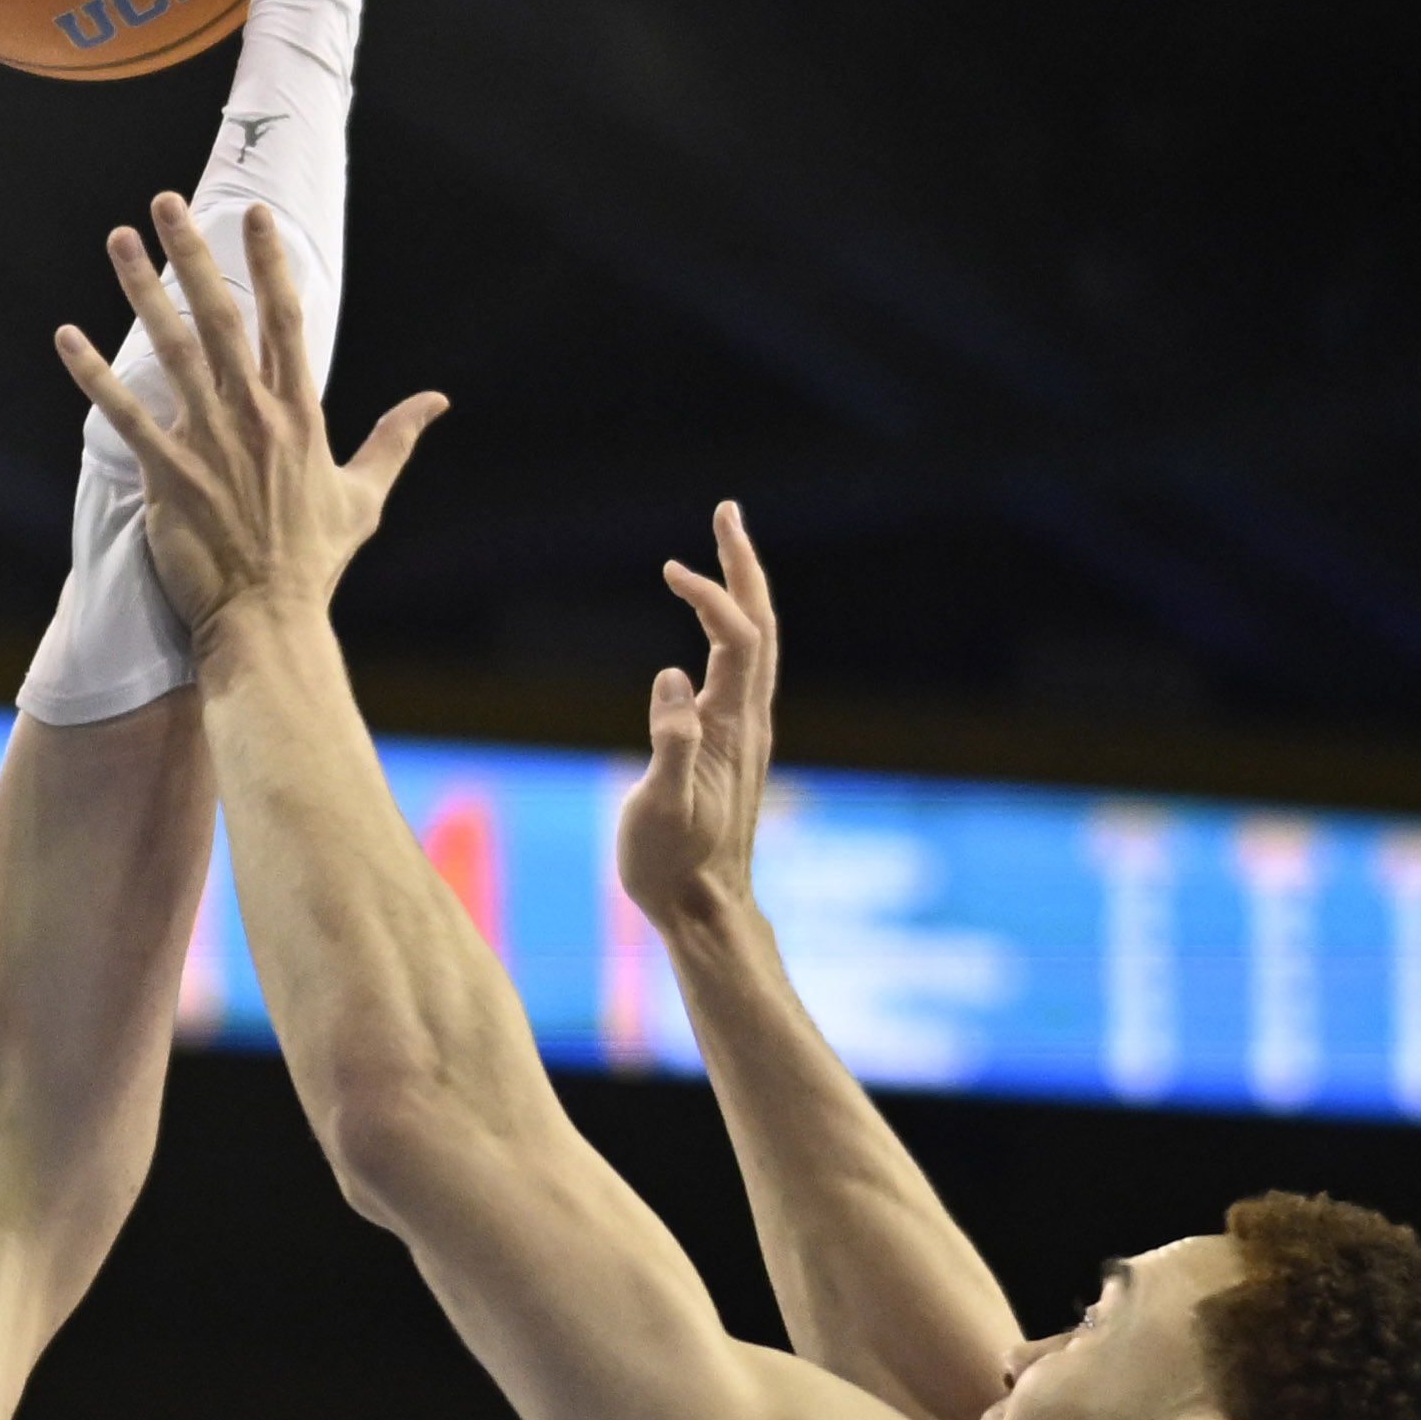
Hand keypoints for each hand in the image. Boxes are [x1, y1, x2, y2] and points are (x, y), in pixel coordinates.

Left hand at [55, 194, 442, 640]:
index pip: (286, 320)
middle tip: (165, 202)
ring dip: (142, 292)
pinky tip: (66, 337)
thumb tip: (437, 400)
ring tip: (118, 242)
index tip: (253, 216)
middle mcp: (255, 417)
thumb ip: (395, 439)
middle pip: (221, 317)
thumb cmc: (314, 563)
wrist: (270, 621)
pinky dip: (94, 376)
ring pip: (172, 350)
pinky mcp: (168, 476)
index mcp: (300, 415)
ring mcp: (210, 443)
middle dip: (192, 254)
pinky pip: (125, 415)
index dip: (269, 264)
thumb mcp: (365, 495)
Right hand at [618, 503, 780, 936]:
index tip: (669, 568)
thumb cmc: (672, 865)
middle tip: (726, 510)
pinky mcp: (731, 746)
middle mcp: (748, 720)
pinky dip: (729, 629)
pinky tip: (708, 629)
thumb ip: (670, 742)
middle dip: (744, 566)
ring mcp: (743, 732)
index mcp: (731, 726)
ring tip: (720, 551)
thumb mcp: (660, 807)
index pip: (736, 637)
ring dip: (741, 592)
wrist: (703, 910)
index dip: (709, 594)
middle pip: (760, 625)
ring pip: (755, 646)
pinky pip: (740, 669)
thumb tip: (672, 678)